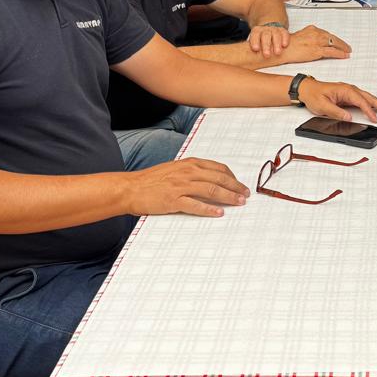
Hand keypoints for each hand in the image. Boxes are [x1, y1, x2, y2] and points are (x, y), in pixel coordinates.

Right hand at [130, 158, 248, 217]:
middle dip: (236, 187)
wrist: (131, 188)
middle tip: (246, 195)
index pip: (218, 168)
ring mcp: (181, 186)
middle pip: (219, 179)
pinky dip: (210, 209)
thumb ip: (192, 172)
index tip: (240, 185)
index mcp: (190, 163)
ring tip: (239, 203)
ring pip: (212, 190)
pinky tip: (220, 213)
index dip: (232, 177)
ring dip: (229, 197)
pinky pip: (196, 205)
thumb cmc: (152, 180)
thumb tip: (211, 179)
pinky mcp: (174, 200)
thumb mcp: (175, 169)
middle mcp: (188, 172)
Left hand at [247, 23, 290, 57]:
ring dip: (277, 44)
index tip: (255, 49)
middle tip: (266, 55)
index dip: (255, 41)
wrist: (269, 24)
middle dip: (266, 45)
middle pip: (265, 36)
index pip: (255, 35)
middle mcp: (265, 29)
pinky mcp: (282, 30)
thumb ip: (251, 46)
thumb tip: (246, 58)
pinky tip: (284, 45)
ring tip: (277, 53)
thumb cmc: (260, 37)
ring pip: (276, 34)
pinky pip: (284, 33)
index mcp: (256, 31)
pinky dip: (285, 39)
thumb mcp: (253, 39)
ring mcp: (274, 29)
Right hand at [268, 24, 351, 64]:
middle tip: (347, 47)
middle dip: (341, 43)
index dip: (334, 39)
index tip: (338, 41)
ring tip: (347, 51)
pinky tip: (344, 55)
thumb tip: (316, 42)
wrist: (282, 49)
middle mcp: (316, 33)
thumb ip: (310, 37)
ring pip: (334, 43)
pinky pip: (332, 52)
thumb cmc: (288, 45)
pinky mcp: (317, 50)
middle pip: (332, 37)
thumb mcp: (301, 36)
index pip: (327, 33)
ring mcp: (317, 42)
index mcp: (312, 29)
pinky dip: (339, 53)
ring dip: (343, 48)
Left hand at [299, 78, 376, 121]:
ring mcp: (351, 92)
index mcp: (345, 89)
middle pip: (370, 98)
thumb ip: (336, 112)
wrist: (307, 89)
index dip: (369, 111)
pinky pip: (364, 101)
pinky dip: (373, 105)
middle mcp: (350, 89)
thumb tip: (348, 118)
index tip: (375, 119)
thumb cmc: (314, 94)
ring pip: (369, 99)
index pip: (361, 101)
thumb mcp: (322, 106)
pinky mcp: (349, 96)